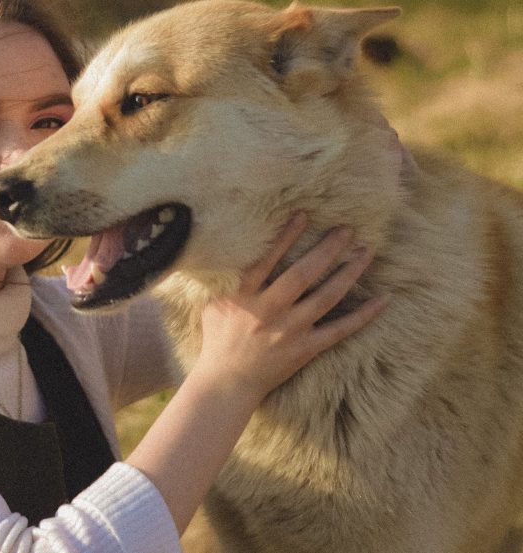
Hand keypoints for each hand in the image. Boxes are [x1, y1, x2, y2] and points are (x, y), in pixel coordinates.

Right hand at [191, 212, 388, 403]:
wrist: (227, 381)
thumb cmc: (218, 337)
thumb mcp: (214, 303)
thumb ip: (229, 278)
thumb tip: (237, 248)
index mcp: (245, 296)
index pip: (267, 260)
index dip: (286, 237)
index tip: (304, 214)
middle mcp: (269, 311)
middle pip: (303, 274)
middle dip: (327, 249)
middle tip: (347, 229)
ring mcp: (290, 331)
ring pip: (326, 297)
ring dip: (348, 273)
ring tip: (365, 252)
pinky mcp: (306, 349)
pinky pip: (340, 330)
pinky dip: (362, 316)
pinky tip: (382, 300)